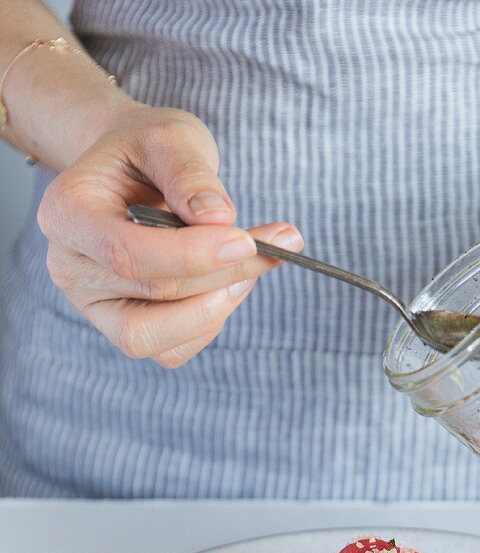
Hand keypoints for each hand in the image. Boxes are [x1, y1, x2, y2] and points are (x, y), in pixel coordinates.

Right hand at [37, 104, 302, 366]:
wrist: (135, 171)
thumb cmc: (147, 152)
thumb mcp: (168, 136)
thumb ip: (189, 173)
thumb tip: (219, 219)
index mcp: (67, 213)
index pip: (124, 253)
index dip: (190, 256)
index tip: (245, 240)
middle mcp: (71, 267)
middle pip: (152, 293)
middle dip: (222, 274)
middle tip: (275, 245)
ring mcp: (95, 306)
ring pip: (159, 338)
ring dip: (218, 305)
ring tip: (251, 262)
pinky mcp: (124, 329)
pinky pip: (172, 351)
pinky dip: (208, 324)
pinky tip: (227, 284)